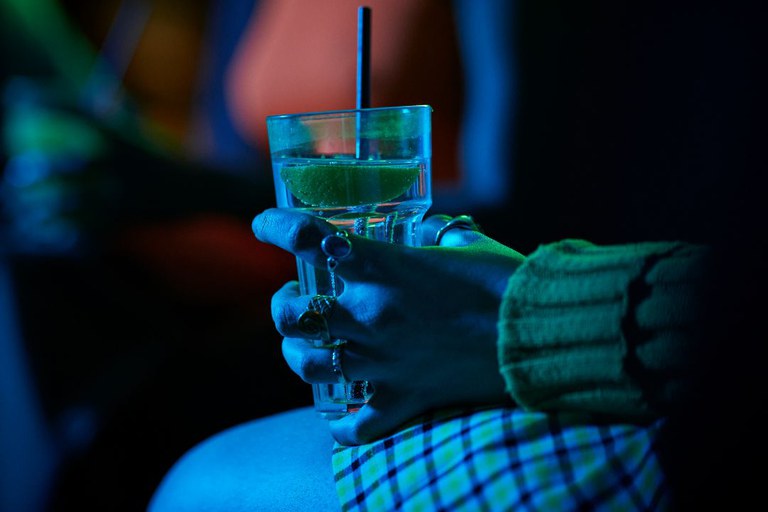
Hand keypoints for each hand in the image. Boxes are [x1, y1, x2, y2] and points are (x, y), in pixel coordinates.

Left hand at [253, 209, 523, 444]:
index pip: (308, 238)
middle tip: (292, 300)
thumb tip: (434, 233)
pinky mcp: (404, 399)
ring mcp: (383, 361)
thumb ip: (440, 237)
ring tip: (306, 347)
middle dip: (280, 306)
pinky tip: (342, 414)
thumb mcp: (467, 244)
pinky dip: (341, 424)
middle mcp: (373, 315)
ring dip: (296, 355)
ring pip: (308, 365)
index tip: (262, 223)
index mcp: (384, 267)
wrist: (541, 335)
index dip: (275, 226)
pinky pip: (354, 425)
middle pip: (291, 315)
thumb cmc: (506, 282)